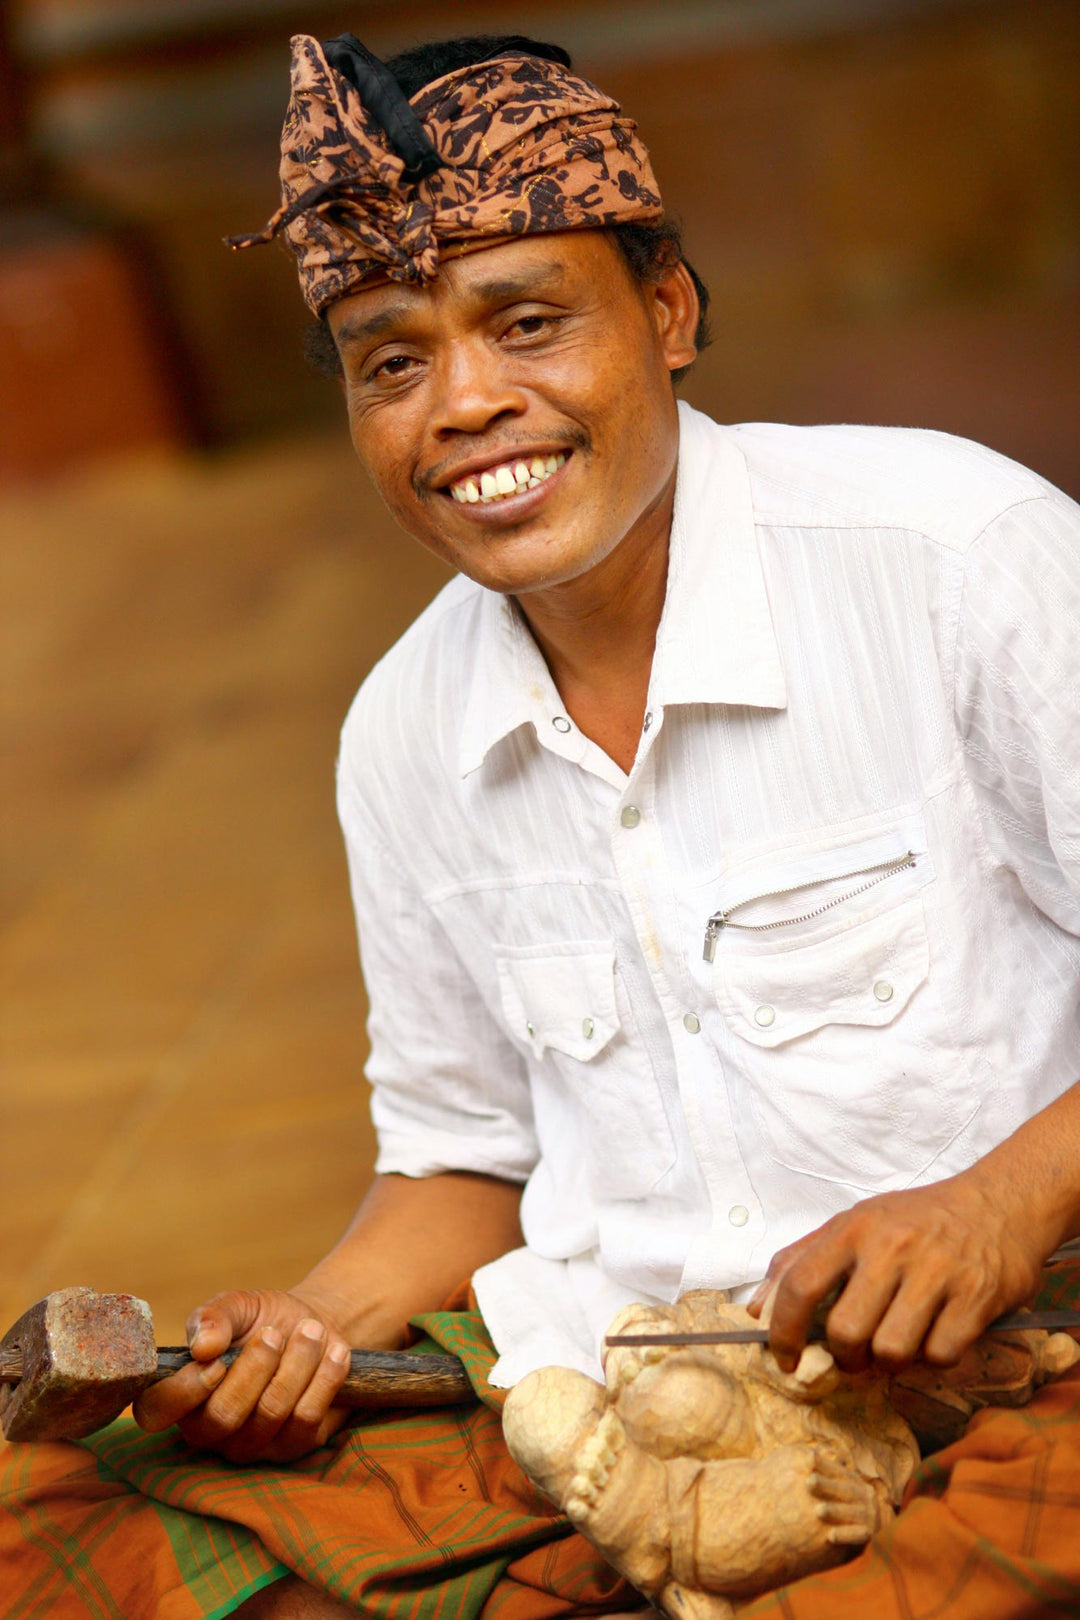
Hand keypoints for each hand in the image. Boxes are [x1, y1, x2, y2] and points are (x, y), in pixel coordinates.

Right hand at [133, 1287, 353, 1462]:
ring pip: (269, 1414)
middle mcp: (210, 1429)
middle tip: (274, 1333)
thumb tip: (202, 1345)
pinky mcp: (292, 1447)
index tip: (217, 1360)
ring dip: (296, 1363)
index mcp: (182, 1394)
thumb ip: (213, 1316)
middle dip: (255, 1367)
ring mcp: (251, 1445)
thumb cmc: (264, 1319)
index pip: (156, 1412)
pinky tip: (334, 1353)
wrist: (314, 1327)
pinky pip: (307, 1419)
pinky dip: (324, 1379)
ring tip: (311, 1330)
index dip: (184, 1391)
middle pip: (222, 1417)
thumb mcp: (238, 1306)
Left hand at [747, 1167, 1047, 1375]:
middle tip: (856, 1354)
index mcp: (854, 1228)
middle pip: (846, 1331)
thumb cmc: (917, 1220)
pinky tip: (936, 1334)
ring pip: (891, 1351)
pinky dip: (934, 1357)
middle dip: (846, 1357)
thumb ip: (802, 1260)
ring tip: (898, 1342)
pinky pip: (939, 1355)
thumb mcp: (856, 1223)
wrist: (998, 1204)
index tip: (785, 1358)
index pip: (800, 1285)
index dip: (784, 1331)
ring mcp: (936, 1272)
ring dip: (890, 1361)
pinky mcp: (976, 1296)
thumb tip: (755, 1309)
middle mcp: (892, 1247)